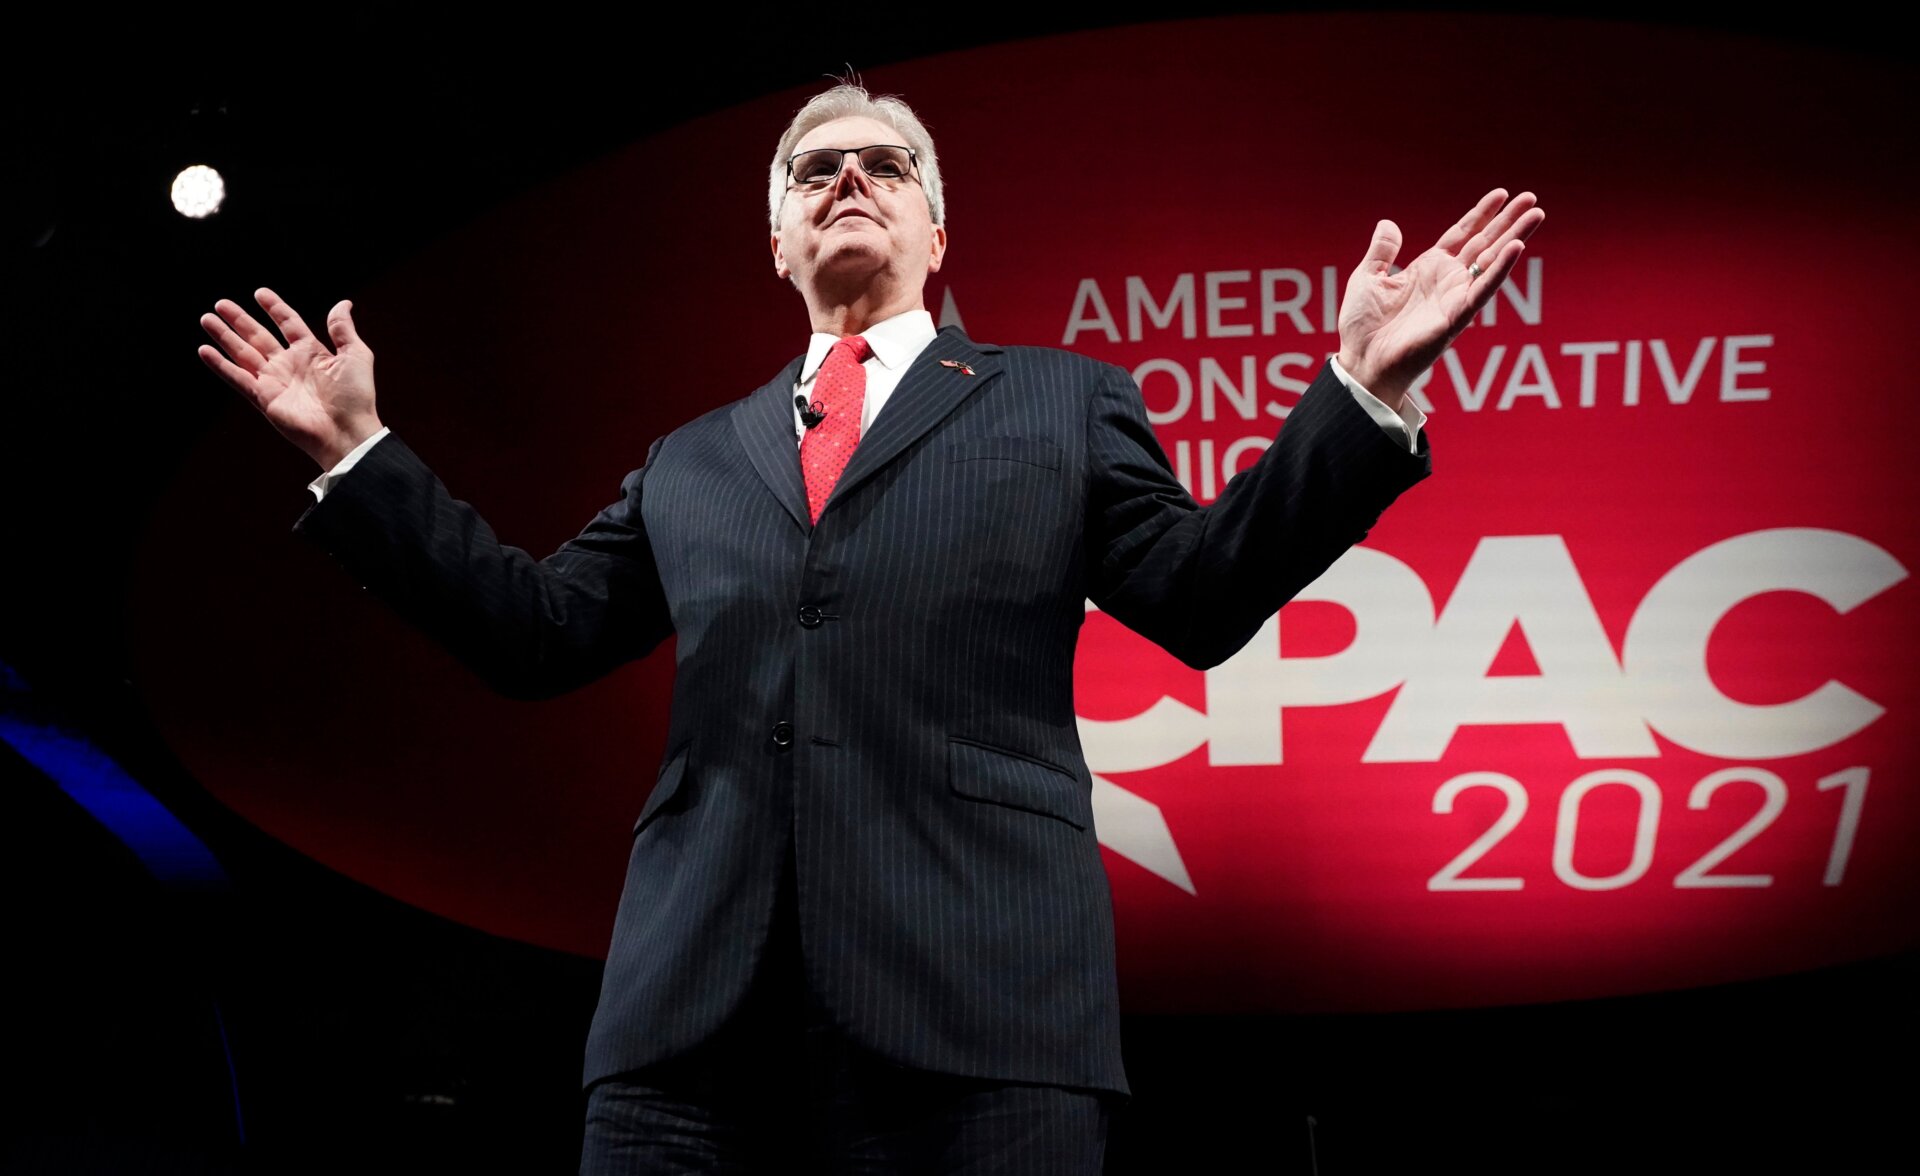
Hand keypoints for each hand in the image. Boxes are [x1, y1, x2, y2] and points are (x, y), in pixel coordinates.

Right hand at [198, 288, 382, 470]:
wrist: (347, 431)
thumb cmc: (356, 397)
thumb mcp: (355, 355)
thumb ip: (343, 329)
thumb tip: (343, 303)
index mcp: (311, 352)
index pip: (288, 323)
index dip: (274, 308)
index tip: (259, 293)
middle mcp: (289, 365)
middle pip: (259, 336)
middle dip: (239, 320)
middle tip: (220, 304)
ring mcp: (275, 381)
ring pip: (243, 353)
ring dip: (224, 337)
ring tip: (207, 319)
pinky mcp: (264, 398)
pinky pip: (238, 378)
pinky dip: (220, 365)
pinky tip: (204, 350)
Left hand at [1335, 189, 1544, 410]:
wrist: (1360, 360)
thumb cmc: (1363, 326)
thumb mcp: (1367, 278)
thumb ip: (1382, 251)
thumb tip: (1388, 222)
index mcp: (1429, 269)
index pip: (1462, 235)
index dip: (1481, 214)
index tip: (1502, 194)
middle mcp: (1447, 281)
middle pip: (1485, 243)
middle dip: (1508, 221)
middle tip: (1531, 199)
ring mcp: (1455, 297)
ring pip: (1492, 262)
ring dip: (1515, 237)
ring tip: (1537, 214)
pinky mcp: (1457, 317)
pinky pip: (1483, 289)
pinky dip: (1500, 269)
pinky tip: (1517, 247)